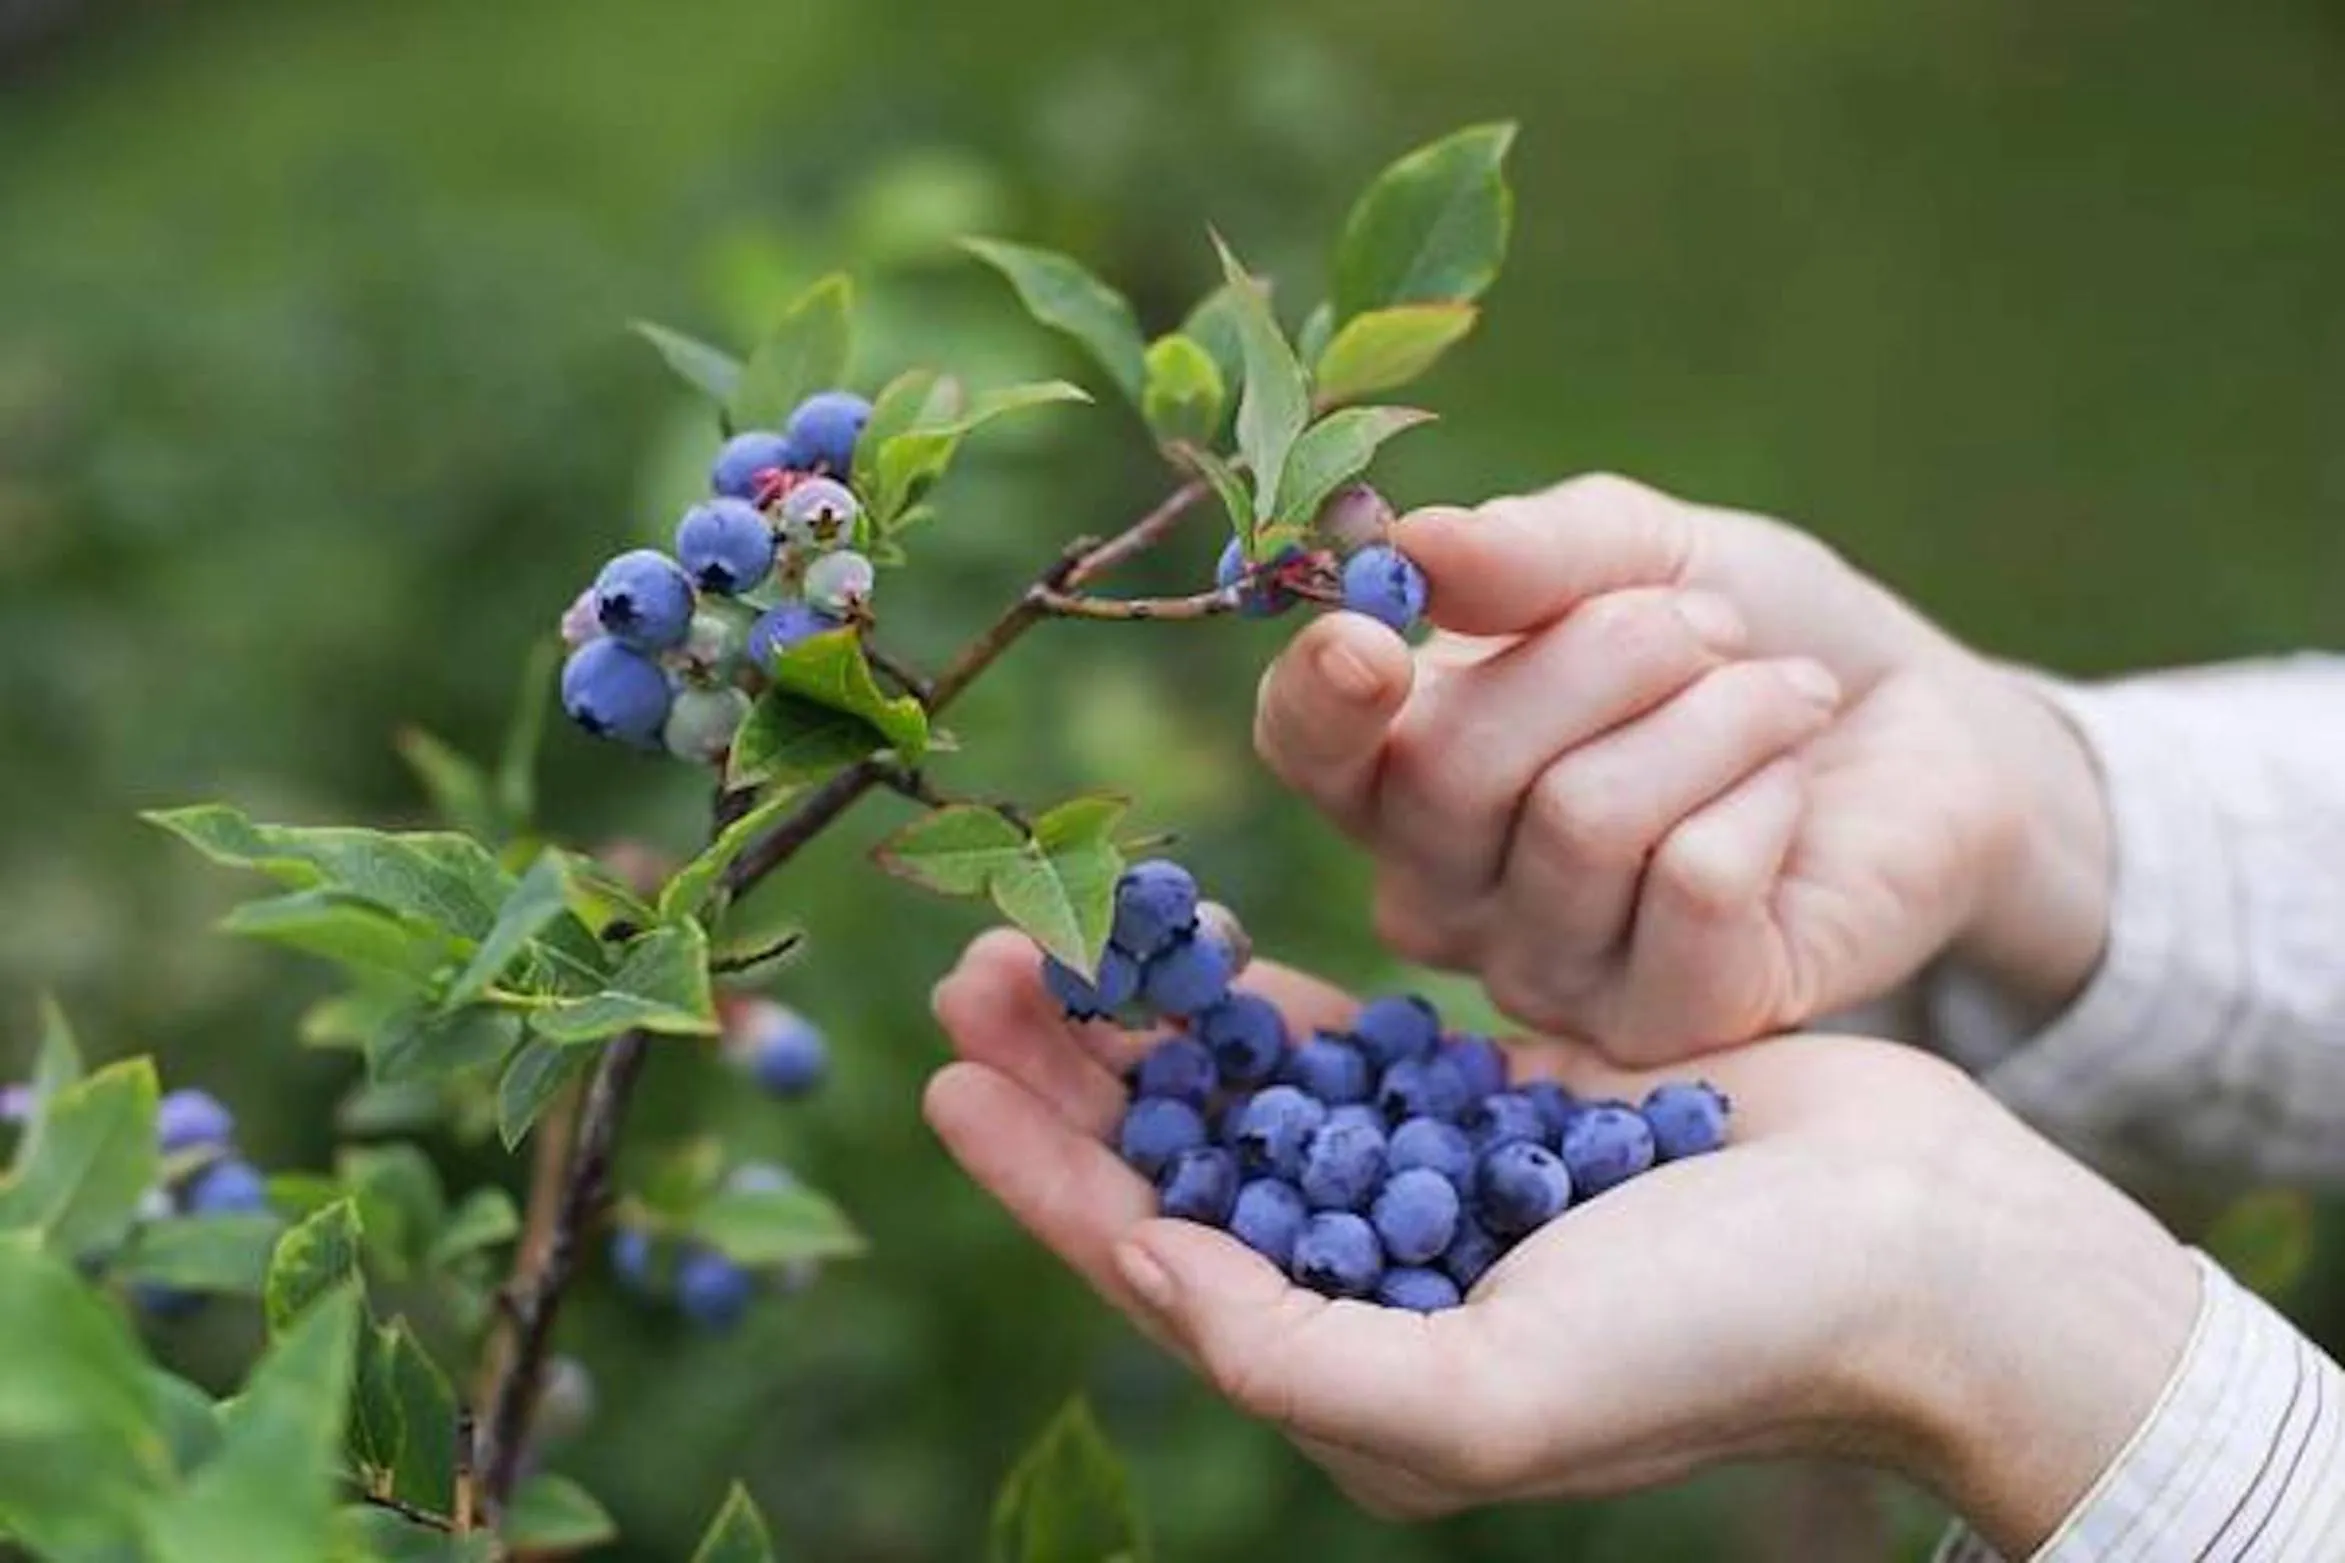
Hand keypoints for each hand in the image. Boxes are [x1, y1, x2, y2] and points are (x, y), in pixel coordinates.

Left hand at [924, 931, 2196, 1554]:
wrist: (1916, 1248)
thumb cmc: (1718, 1339)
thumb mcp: (1490, 1392)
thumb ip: (1298, 1353)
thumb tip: (1149, 1271)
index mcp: (1361, 1382)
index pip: (1154, 1269)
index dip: (1042, 1176)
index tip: (945, 1078)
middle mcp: (1379, 1290)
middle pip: (1180, 1169)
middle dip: (1071, 1076)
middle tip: (974, 966)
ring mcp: (1433, 1191)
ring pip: (1246, 1097)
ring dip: (1148, 1021)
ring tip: (1050, 934)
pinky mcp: (1496, 1103)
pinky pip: (1348, 1044)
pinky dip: (1266, 998)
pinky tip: (1194, 942)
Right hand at [1255, 474, 2112, 1059]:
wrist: (1919, 732)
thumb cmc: (1747, 635)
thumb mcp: (1644, 550)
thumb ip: (1530, 553)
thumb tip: (1415, 548)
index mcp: (1402, 766)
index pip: (1305, 751)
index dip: (1320, 700)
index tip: (1377, 638)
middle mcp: (1445, 890)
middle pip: (1453, 768)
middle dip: (1607, 653)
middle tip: (1711, 628)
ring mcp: (1547, 974)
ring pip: (1583, 821)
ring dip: (1714, 716)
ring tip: (1781, 697)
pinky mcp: (1667, 1025)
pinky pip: (1693, 887)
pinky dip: (1765, 798)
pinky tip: (1792, 794)